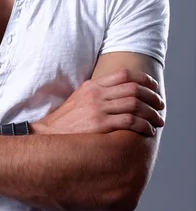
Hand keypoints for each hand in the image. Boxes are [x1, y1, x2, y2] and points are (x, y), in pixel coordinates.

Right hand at [32, 69, 164, 136]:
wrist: (48, 135)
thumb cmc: (66, 121)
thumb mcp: (80, 99)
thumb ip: (98, 93)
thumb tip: (121, 94)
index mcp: (92, 85)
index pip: (124, 74)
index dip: (143, 80)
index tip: (153, 87)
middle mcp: (96, 94)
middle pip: (133, 89)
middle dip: (152, 97)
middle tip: (160, 106)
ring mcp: (98, 109)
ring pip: (135, 104)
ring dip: (151, 113)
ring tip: (158, 121)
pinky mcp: (100, 125)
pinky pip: (130, 121)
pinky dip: (143, 125)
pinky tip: (147, 130)